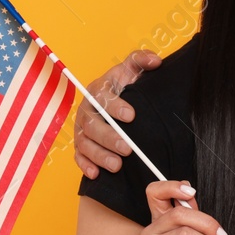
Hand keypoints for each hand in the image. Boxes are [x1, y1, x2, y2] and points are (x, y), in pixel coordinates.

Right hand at [75, 50, 162, 177]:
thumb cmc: (127, 87)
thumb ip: (142, 60)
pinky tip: (96, 174)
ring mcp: (82, 129)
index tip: (131, 115)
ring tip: (117, 166)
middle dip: (109, 137)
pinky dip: (86, 165)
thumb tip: (155, 61)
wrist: (121, 103)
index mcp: (98, 91)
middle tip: (128, 148)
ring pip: (85, 143)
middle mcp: (87, 110)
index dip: (115, 106)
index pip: (102, 97)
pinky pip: (79, 156)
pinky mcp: (81, 145)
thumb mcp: (134, 71)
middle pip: (92, 125)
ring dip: (99, 155)